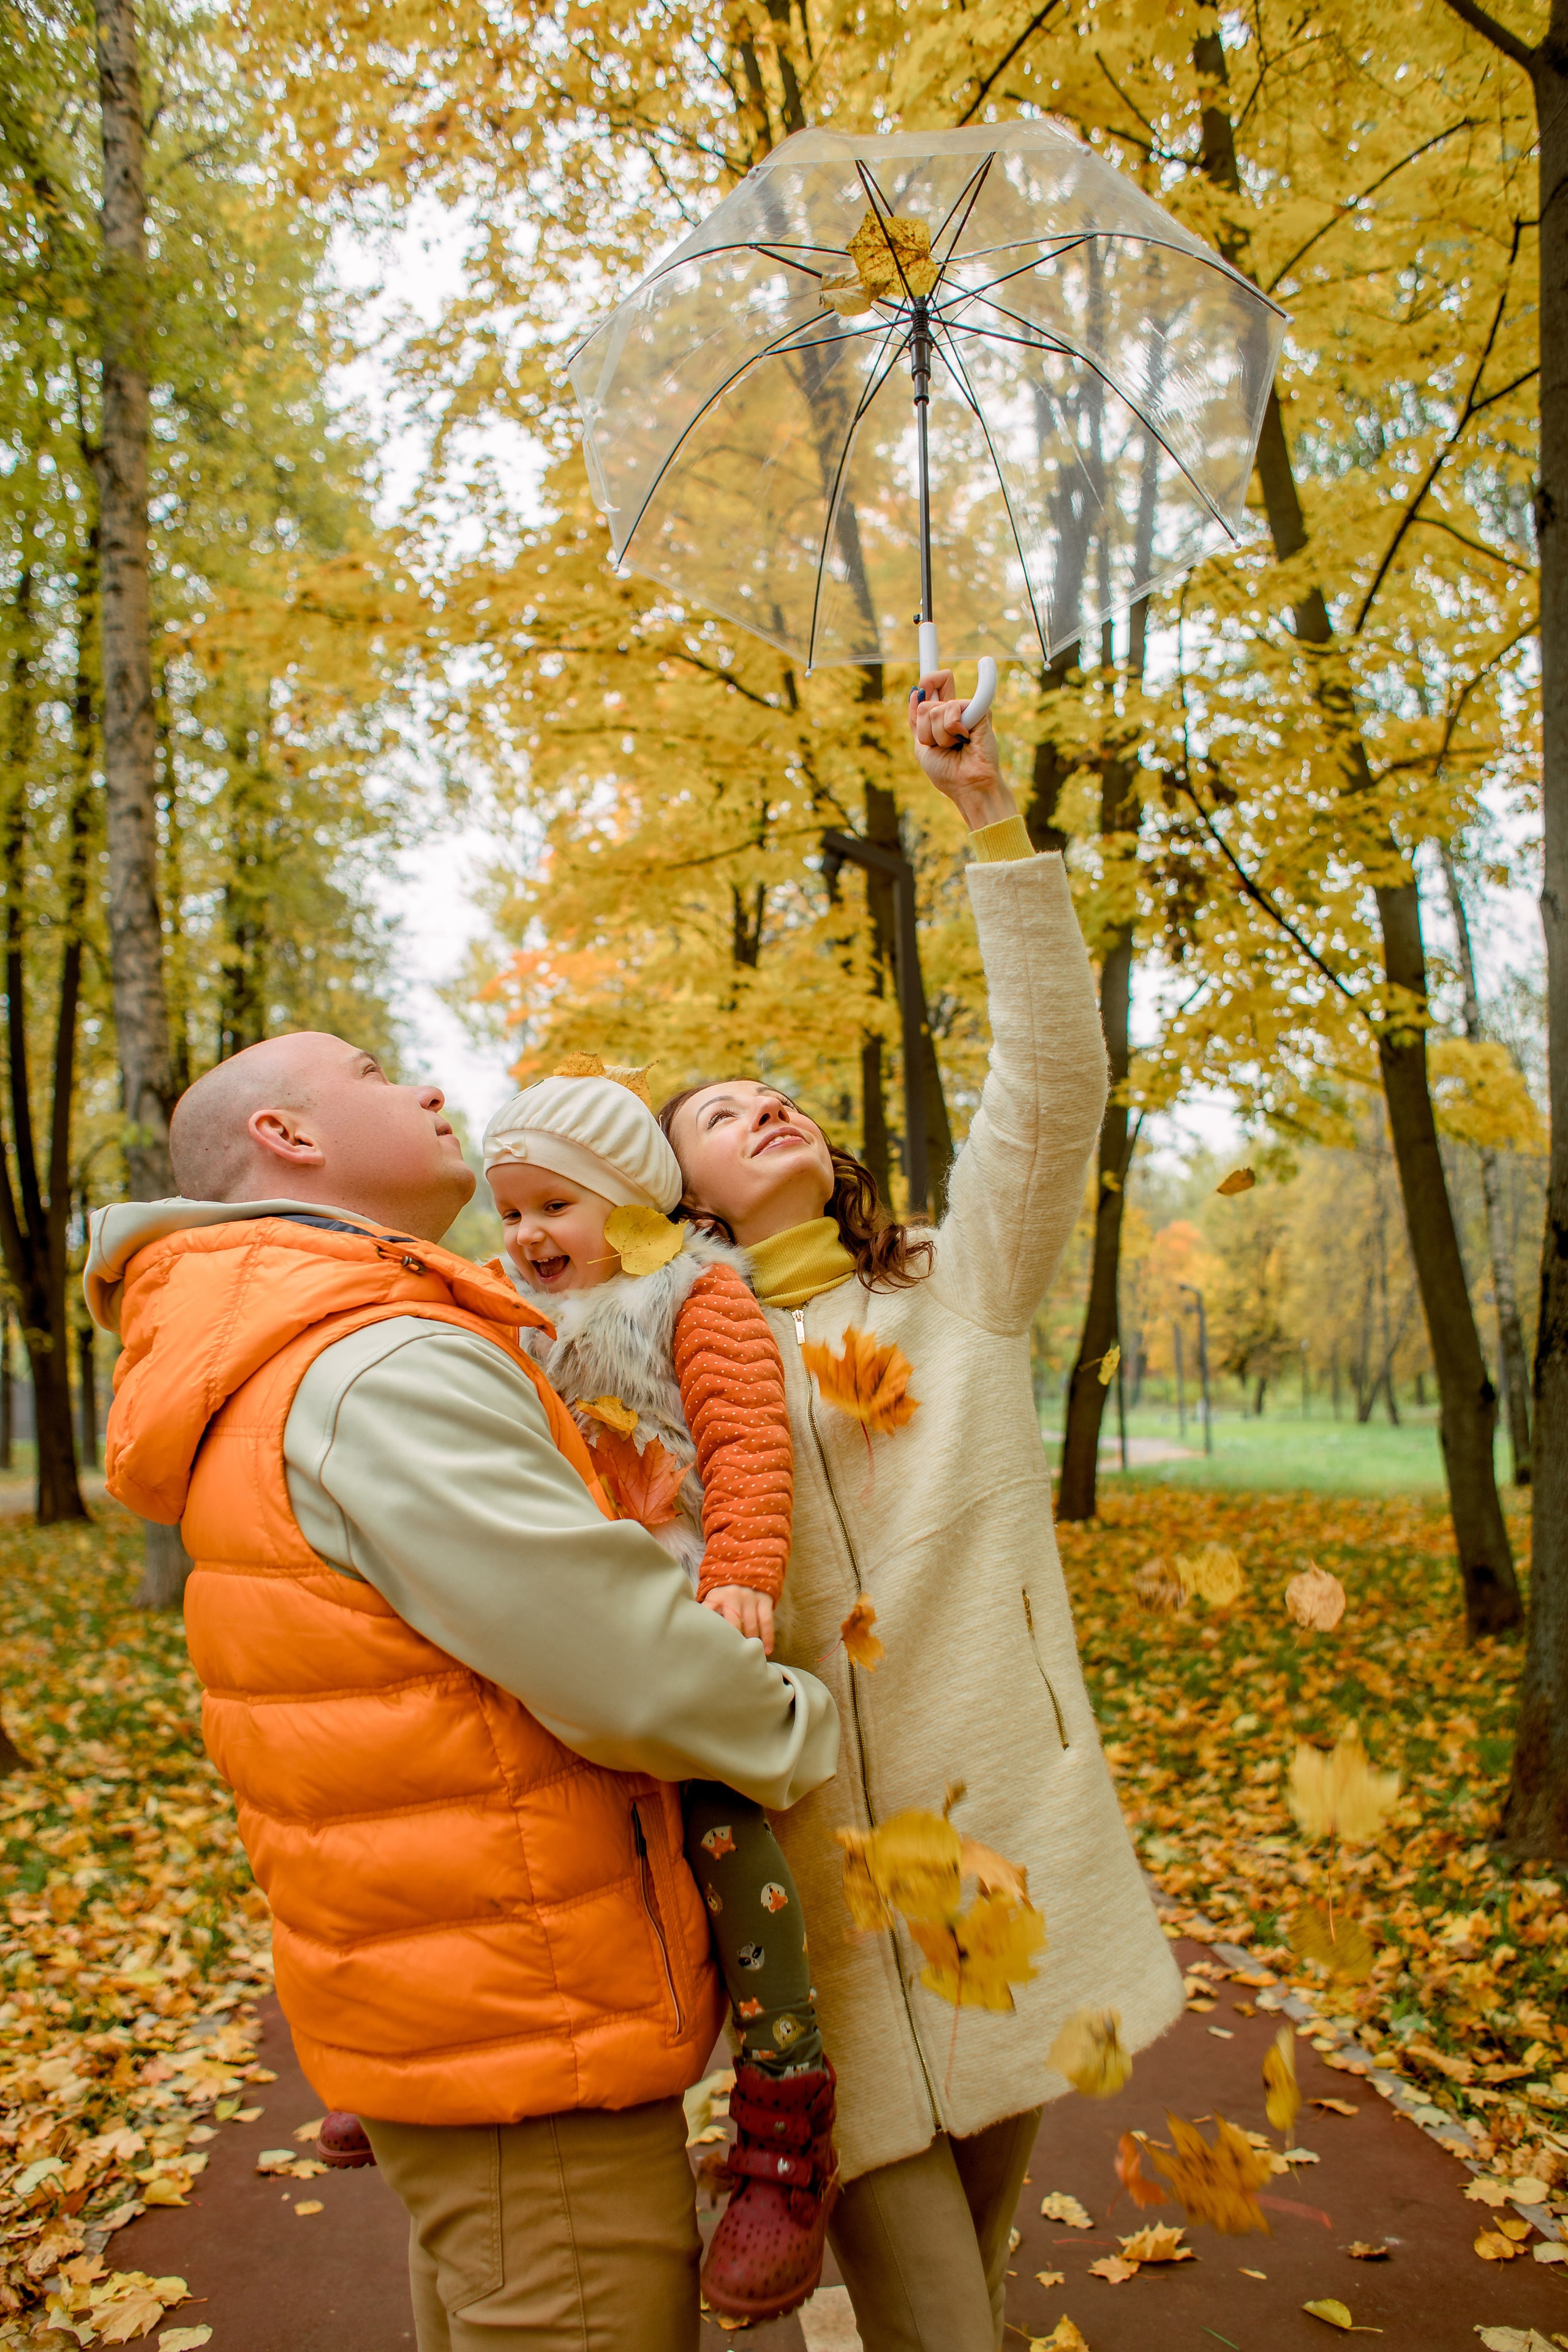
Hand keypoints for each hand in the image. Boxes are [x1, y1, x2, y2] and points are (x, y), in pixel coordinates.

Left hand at [702, 1584, 775, 1653]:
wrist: (745, 1571)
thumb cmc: (724, 1595)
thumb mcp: (712, 1599)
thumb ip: (705, 1613)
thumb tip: (695, 1633)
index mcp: (716, 1597)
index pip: (711, 1615)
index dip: (712, 1631)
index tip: (711, 1648)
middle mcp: (733, 1595)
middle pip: (733, 1622)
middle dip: (733, 1640)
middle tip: (732, 1657)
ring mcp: (750, 1597)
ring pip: (750, 1624)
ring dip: (750, 1641)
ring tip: (747, 1656)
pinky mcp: (764, 1600)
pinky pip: (766, 1621)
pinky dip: (767, 1637)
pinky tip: (766, 1650)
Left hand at [909, 670, 1016, 832]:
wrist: (967, 786)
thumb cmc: (947, 773)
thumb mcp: (922, 746)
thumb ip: (917, 719)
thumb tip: (916, 691)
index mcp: (942, 718)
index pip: (933, 688)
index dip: (928, 682)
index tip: (923, 685)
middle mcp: (956, 712)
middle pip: (926, 702)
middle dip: (926, 731)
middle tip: (942, 745)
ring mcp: (967, 710)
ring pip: (934, 710)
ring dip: (939, 735)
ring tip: (955, 747)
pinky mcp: (979, 711)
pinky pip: (952, 708)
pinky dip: (951, 728)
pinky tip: (965, 739)